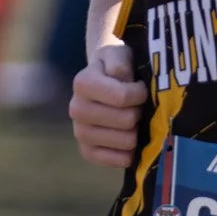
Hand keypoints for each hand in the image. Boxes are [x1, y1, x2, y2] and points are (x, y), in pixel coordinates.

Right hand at [70, 41, 147, 166]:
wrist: (105, 82)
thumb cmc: (117, 67)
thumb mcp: (119, 55)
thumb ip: (120, 61)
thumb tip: (120, 77)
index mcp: (83, 83)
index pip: (123, 97)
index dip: (140, 94)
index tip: (140, 88)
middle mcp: (76, 109)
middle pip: (126, 121)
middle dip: (139, 112)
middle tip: (137, 105)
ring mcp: (80, 132)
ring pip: (126, 141)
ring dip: (137, 132)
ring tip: (133, 120)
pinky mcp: (87, 151)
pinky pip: (116, 160)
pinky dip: (129, 153)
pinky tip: (130, 140)